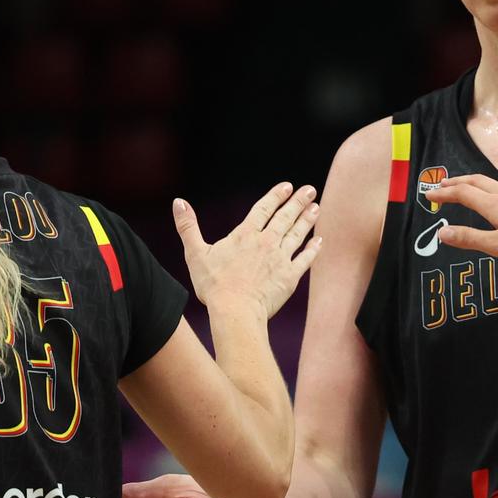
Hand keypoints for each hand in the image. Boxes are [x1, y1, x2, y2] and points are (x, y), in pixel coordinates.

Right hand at [175, 183, 321, 318]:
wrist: (235, 311)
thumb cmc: (213, 285)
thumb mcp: (195, 254)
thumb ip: (188, 227)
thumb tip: (178, 202)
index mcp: (245, 235)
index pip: (263, 209)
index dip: (275, 196)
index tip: (287, 186)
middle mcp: (266, 243)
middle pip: (285, 217)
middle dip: (298, 202)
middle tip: (310, 190)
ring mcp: (280, 259)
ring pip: (297, 234)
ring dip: (308, 220)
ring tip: (316, 208)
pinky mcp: (290, 277)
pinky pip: (305, 259)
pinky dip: (313, 249)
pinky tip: (319, 240)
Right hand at [423, 175, 497, 261]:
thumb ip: (470, 238)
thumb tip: (441, 232)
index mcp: (493, 205)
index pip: (462, 193)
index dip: (443, 193)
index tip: (428, 195)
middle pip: (474, 182)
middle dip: (455, 182)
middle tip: (440, 185)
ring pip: (488, 182)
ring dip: (470, 182)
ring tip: (461, 186)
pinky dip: (485, 186)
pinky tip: (492, 195)